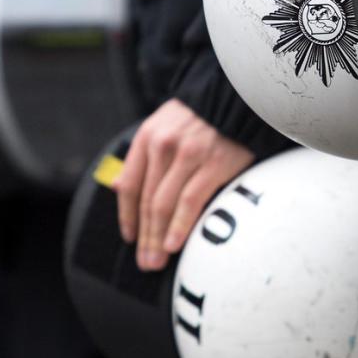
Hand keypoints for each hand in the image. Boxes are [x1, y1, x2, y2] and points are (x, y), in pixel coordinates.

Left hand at [113, 100, 254, 271]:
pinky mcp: (213, 163)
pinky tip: (173, 245)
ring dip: (157, 239)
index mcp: (147, 136)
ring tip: (156, 262)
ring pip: (163, 205)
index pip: (128, 185)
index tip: (130, 238)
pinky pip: (190, 201)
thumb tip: (117, 186)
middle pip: (145, 200)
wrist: (240, 94)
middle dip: (143, 237)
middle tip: (145, 263)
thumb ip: (145, 154)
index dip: (127, 216)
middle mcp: (163, 145)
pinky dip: (179, 226)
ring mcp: (188, 154)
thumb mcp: (166, 124)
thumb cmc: (204, 116)